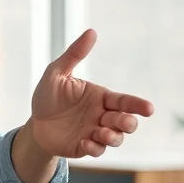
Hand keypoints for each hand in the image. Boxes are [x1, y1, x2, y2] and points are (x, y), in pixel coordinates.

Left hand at [28, 29, 153, 158]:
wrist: (35, 122)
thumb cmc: (48, 96)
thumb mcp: (56, 73)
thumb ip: (74, 55)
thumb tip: (91, 31)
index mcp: (101, 98)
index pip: (124, 101)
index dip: (138, 105)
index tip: (148, 109)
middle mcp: (102, 116)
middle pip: (125, 121)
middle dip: (128, 122)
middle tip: (122, 121)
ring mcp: (95, 132)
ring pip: (116, 138)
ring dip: (113, 137)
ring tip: (99, 132)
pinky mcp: (85, 147)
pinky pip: (98, 150)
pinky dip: (95, 148)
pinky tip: (85, 142)